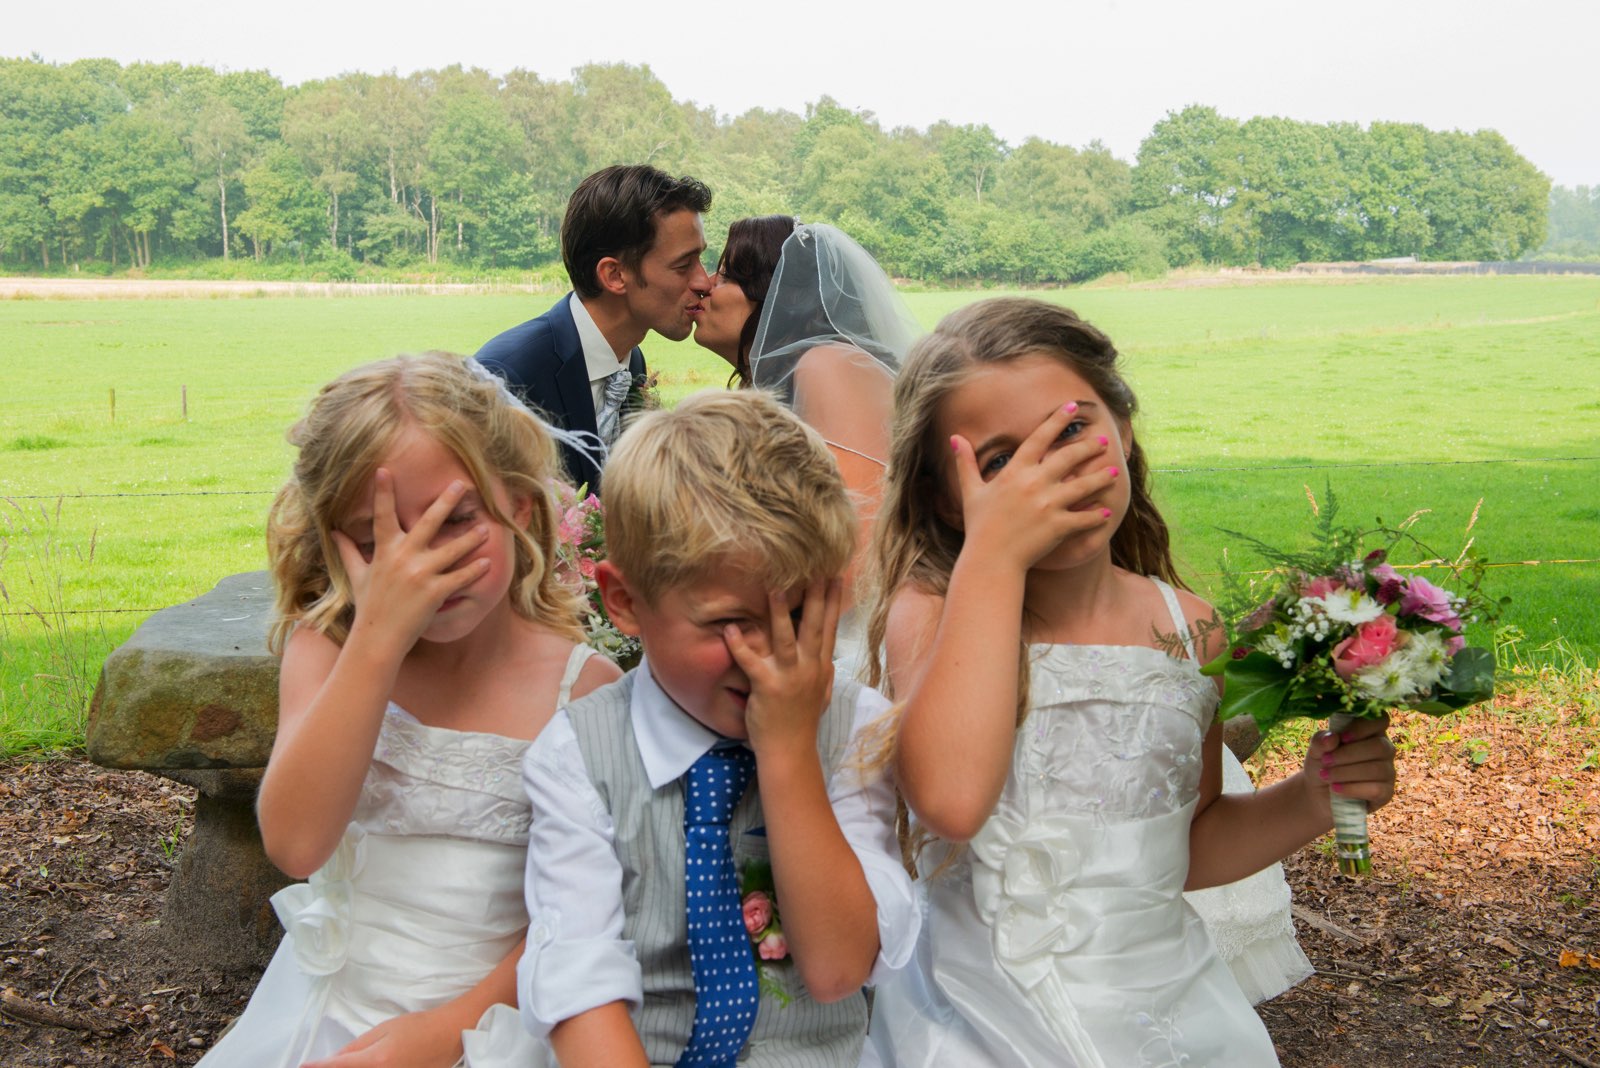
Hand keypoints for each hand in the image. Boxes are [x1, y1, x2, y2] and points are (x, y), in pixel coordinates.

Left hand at [302, 1007, 463, 1067]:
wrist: (449, 1037)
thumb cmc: (419, 1028)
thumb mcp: (384, 1030)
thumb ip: (356, 1048)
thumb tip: (333, 1061)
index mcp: (377, 1061)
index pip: (337, 1067)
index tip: (304, 1067)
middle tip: (325, 1065)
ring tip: (355, 1061)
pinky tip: (367, 1065)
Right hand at [330, 469, 490, 653]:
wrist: (377, 638)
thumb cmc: (369, 606)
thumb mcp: (357, 575)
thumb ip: (349, 551)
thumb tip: (334, 532)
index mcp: (385, 550)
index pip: (382, 515)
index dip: (383, 492)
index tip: (384, 470)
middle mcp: (403, 558)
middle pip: (428, 522)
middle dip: (445, 502)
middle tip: (460, 484)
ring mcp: (420, 574)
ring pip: (451, 549)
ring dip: (470, 538)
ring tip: (485, 527)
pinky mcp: (434, 592)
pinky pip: (459, 577)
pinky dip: (474, 571)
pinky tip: (487, 563)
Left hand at [726, 577, 842, 759]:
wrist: (790, 751)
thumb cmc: (802, 723)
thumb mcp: (820, 694)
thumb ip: (822, 671)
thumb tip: (826, 654)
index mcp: (821, 667)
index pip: (829, 628)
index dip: (833, 601)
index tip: (835, 577)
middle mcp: (809, 668)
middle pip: (814, 626)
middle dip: (815, 596)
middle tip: (816, 568)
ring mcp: (789, 677)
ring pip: (786, 639)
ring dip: (779, 613)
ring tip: (775, 587)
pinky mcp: (767, 687)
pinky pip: (751, 662)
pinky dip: (740, 645)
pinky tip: (730, 629)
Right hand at [950, 403, 1116, 572]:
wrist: (990, 559)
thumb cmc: (979, 526)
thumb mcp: (971, 492)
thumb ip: (966, 463)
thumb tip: (954, 438)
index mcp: (1015, 472)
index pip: (1039, 438)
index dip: (1058, 420)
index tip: (1073, 407)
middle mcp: (1034, 483)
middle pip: (1068, 457)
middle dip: (1088, 447)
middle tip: (1102, 441)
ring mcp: (1048, 505)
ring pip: (1083, 485)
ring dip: (1101, 478)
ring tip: (1115, 472)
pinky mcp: (1058, 526)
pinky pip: (1084, 517)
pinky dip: (1096, 515)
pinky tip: (1106, 511)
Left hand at [1300, 713, 1396, 820]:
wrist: (1319, 793)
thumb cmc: (1323, 764)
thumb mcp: (1316, 749)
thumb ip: (1321, 740)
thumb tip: (1332, 738)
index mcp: (1370, 732)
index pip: (1380, 719)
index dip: (1363, 727)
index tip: (1342, 737)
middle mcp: (1384, 750)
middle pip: (1379, 746)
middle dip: (1349, 754)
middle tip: (1325, 760)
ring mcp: (1388, 772)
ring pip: (1377, 769)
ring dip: (1346, 772)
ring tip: (1325, 776)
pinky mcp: (1386, 793)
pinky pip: (1376, 790)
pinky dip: (1352, 788)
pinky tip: (1335, 788)